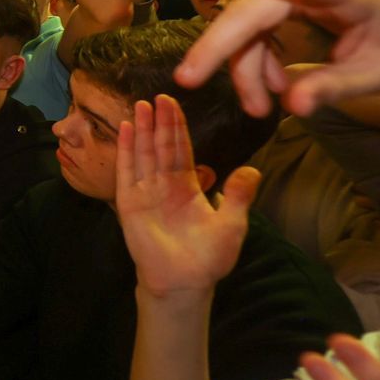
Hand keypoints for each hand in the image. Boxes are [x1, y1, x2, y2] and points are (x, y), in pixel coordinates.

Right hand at [116, 95, 257, 297]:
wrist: (184, 282)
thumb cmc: (209, 257)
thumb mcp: (232, 223)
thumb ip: (238, 195)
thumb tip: (253, 169)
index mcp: (187, 186)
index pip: (181, 149)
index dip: (177, 127)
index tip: (173, 104)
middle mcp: (164, 185)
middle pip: (161, 146)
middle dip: (159, 122)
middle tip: (158, 97)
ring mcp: (145, 192)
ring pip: (143, 154)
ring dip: (141, 130)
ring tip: (140, 106)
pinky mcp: (129, 202)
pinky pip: (127, 172)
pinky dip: (126, 150)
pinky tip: (125, 130)